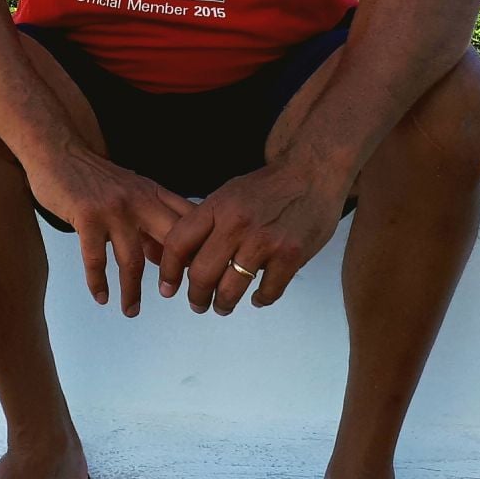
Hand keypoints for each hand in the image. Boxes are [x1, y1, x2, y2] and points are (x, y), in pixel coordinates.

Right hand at [28, 149, 194, 317]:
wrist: (58, 150)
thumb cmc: (93, 176)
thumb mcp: (130, 193)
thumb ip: (149, 222)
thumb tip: (164, 260)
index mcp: (154, 194)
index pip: (189, 223)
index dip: (201, 249)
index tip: (204, 276)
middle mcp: (140, 200)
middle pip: (172, 241)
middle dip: (177, 274)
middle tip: (176, 298)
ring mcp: (114, 209)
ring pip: (133, 260)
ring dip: (132, 290)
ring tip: (131, 310)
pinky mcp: (87, 217)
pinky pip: (96, 259)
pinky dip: (98, 282)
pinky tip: (101, 296)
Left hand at [156, 162, 348, 314]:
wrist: (311, 172)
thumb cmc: (268, 186)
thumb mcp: (229, 193)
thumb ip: (209, 222)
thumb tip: (185, 256)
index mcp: (217, 207)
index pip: (179, 244)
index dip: (169, 271)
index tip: (168, 288)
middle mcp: (237, 224)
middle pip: (201, 273)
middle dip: (196, 297)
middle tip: (198, 304)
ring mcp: (265, 241)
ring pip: (231, 289)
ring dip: (223, 304)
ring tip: (223, 306)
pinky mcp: (291, 255)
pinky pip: (267, 291)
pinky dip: (259, 300)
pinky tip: (257, 298)